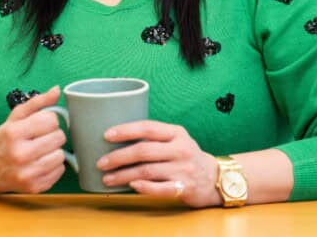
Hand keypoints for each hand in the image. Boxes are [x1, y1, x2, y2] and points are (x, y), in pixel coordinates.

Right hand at [0, 86, 67, 193]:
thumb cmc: (6, 140)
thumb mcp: (16, 117)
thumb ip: (37, 102)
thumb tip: (57, 90)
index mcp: (13, 134)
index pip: (51, 120)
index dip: (49, 120)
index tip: (40, 125)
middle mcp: (19, 155)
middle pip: (59, 137)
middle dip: (53, 135)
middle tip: (40, 138)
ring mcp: (27, 174)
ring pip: (61, 155)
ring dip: (54, 151)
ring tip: (41, 150)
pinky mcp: (35, 187)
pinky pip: (59, 171)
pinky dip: (53, 166)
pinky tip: (40, 162)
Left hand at [97, 120, 221, 207]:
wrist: (215, 177)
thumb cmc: (186, 156)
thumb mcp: (176, 139)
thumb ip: (154, 137)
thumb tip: (117, 137)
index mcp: (176, 133)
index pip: (147, 128)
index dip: (125, 131)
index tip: (106, 136)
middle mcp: (180, 149)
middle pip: (143, 151)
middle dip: (118, 157)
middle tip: (101, 163)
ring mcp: (183, 169)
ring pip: (147, 171)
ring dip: (124, 175)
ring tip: (108, 179)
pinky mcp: (184, 188)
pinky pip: (160, 189)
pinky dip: (144, 188)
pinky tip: (132, 186)